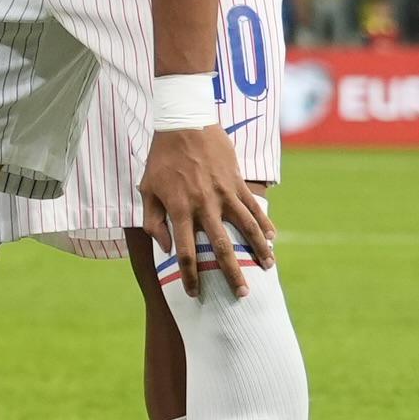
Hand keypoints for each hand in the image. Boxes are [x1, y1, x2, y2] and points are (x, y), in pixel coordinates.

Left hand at [141, 127, 274, 299]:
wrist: (183, 124)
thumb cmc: (161, 159)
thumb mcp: (147, 189)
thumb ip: (153, 221)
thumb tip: (167, 248)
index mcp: (179, 209)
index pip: (185, 252)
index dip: (190, 275)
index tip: (194, 293)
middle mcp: (204, 205)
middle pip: (221, 247)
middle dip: (232, 274)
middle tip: (242, 295)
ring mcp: (224, 193)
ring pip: (246, 228)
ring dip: (259, 251)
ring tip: (268, 268)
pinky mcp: (237, 182)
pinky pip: (254, 207)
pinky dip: (265, 224)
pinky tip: (272, 239)